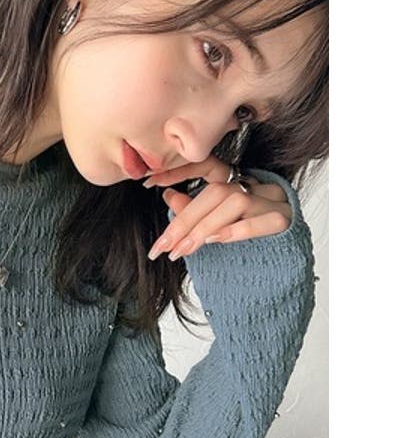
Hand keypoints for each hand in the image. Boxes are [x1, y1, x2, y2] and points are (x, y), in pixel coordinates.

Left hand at [143, 156, 290, 261]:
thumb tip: (168, 195)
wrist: (281, 271)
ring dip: (205, 227)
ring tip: (185, 248)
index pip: (208, 166)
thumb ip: (194, 212)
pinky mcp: (287, 222)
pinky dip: (238, 230)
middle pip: (217, 192)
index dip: (180, 171)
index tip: (150, 183)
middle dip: (185, 219)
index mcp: (239, 183)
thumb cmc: (245, 248)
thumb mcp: (213, 229)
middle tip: (164, 245)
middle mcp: (258, 188)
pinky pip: (265, 220)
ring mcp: (275, 202)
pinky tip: (216, 240)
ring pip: (237, 203)